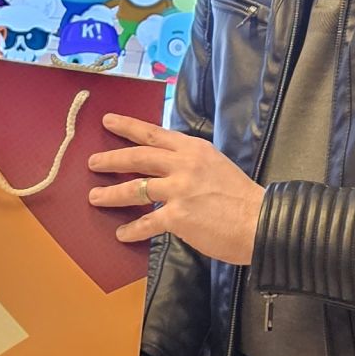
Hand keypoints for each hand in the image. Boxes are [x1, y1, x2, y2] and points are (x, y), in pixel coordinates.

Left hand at [86, 113, 263, 263]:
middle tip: (93, 162)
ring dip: (111, 194)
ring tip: (95, 198)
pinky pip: (147, 222)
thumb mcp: (217, 166)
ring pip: (135, 188)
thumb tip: (170, 168)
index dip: (129, 126)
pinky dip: (132, 230)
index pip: (154, 134)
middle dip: (111, 158)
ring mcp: (179, 189)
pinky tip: (122, 234)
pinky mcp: (178, 216)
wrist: (261, 222)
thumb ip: (193, 164)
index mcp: (194, 149)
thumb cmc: (243, 198)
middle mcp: (184, 165)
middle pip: (138, 156)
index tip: (109, 121)